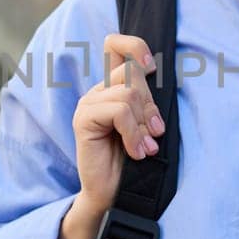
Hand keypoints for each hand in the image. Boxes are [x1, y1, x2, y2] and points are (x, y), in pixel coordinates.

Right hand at [70, 33, 166, 215]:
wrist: (116, 194)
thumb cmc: (135, 159)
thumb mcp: (146, 123)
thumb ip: (146, 99)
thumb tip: (153, 71)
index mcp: (112, 87)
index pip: (115, 44)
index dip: (135, 45)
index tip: (152, 67)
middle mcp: (98, 91)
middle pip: (132, 72)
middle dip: (150, 104)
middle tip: (155, 133)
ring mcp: (88, 104)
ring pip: (127, 93)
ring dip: (143, 123)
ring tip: (146, 147)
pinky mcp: (83, 120)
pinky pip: (119, 112)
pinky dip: (133, 134)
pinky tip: (135, 152)